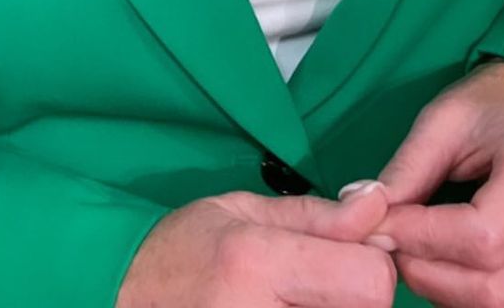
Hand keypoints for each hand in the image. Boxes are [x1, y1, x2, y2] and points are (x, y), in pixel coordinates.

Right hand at [117, 177, 397, 306]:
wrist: (124, 301)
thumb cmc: (182, 251)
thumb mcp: (242, 210)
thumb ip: (316, 215)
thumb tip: (379, 204)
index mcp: (258, 264)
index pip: (371, 281)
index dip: (370, 260)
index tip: (346, 251)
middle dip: (353, 294)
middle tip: (315, 282)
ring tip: (293, 299)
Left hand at [366, 61, 503, 306]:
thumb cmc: (493, 106)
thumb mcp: (443, 119)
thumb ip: (407, 169)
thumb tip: (363, 214)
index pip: (481, 236)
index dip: (422, 239)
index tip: (379, 224)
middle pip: (493, 288)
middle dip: (427, 274)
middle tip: (390, 242)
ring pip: (501, 307)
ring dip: (443, 291)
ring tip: (414, 251)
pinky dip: (467, 296)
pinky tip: (445, 262)